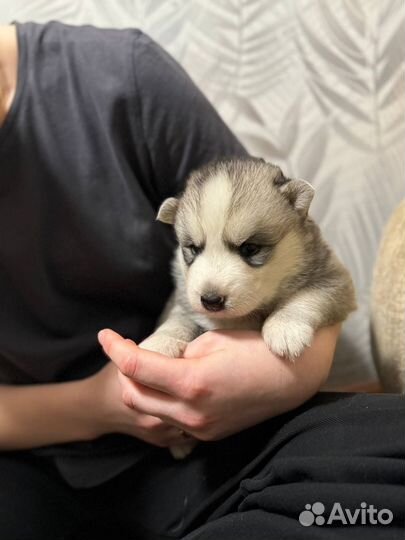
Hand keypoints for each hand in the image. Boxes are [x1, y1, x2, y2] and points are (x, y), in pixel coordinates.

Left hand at [98, 325, 338, 441]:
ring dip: (138, 390)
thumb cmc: (256, 350)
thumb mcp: (213, 341)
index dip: (115, 349)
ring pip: (149, 414)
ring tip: (142, 368)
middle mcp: (191, 413)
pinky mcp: (208, 434)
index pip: (136, 367)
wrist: (292, 379)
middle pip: (134, 397)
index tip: (106, 335)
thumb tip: (163, 363)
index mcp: (192, 383)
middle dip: (121, 373)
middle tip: (124, 351)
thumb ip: (179, 356)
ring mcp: (200, 428)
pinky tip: (166, 386)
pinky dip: (159, 403)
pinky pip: (170, 421)